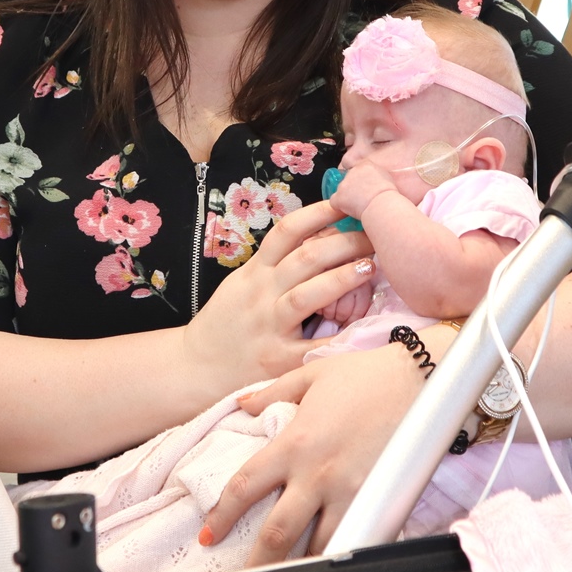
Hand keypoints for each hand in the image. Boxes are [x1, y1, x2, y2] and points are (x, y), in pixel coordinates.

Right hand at [182, 199, 376, 396]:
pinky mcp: (279, 359)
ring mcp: (271, 326)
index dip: (318, 213)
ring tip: (370, 267)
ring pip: (308, 295)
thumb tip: (320, 237)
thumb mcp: (243, 283)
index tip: (346, 203)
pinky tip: (365, 326)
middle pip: (306, 258)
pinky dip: (340, 336)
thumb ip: (275, 264)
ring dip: (343, 278)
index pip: (287, 232)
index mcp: (255, 272)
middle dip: (344, 242)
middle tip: (374, 236)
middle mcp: (262, 294)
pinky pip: (314, 345)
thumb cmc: (227, 323)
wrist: (197, 367)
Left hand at [200, 338, 434, 564]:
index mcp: (294, 444)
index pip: (246, 487)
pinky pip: (357, 536)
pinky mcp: (379, 499)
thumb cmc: (365, 374)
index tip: (209, 535)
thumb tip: (241, 405)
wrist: (419, 379)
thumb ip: (270, 393)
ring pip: (320, 546)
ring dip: (301, 566)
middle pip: (278, 532)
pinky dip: (343, 553)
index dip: (222, 516)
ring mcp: (351, 492)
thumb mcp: (309, 376)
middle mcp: (318, 474)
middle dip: (257, 561)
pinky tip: (333, 563)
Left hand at [328, 161, 398, 220]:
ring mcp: (344, 184)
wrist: (383, 206)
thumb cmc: (389, 195)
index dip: (360, 181)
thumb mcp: (387, 178)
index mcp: (366, 165)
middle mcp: (353, 171)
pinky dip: (340, 207)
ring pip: (341, 190)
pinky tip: (350, 211)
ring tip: (359, 206)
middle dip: (353, 188)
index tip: (365, 188)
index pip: (357, 170)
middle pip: (348, 179)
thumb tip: (374, 181)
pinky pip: (335, 202)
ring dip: (347, 198)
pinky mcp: (339, 196)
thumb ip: (376, 176)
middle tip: (362, 198)